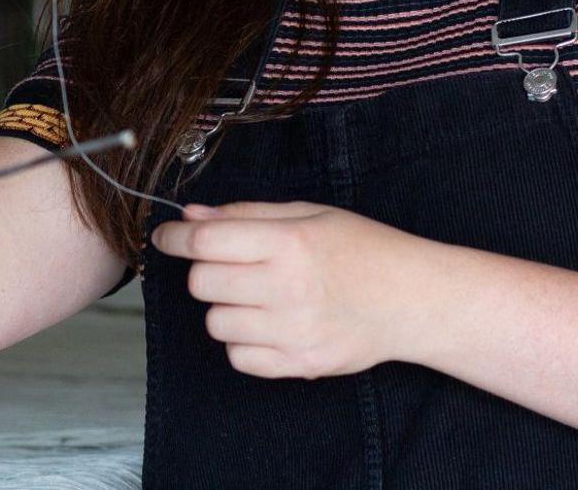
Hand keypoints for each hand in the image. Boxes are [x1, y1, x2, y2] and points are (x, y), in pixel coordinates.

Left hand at [149, 200, 427, 379]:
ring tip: (257, 296)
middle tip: (231, 265)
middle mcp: (287, 287)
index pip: (205, 242)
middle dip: (206, 271)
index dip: (174, 237)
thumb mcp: (308, 214)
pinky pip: (238, 358)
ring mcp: (292, 330)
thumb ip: (246, 214)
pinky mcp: (298, 363)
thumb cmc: (363, 249)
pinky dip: (242, 342)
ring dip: (225, 308)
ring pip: (215, 323)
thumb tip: (192, 216)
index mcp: (288, 242)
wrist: (412, 299)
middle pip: (202, 283)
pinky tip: (267, 325)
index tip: (165, 237)